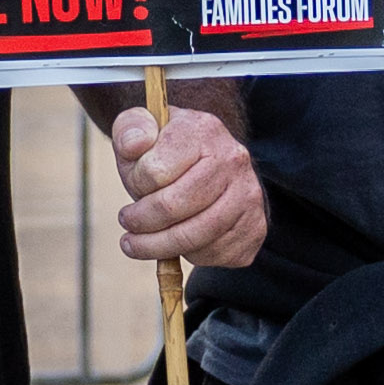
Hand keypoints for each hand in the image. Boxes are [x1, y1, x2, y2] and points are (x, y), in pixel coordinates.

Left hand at [111, 103, 261, 271]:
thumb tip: (135, 144)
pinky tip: (177, 244)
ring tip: (138, 243)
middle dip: (142, 222)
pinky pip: (217, 253)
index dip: (136, 185)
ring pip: (197, 236)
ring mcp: (249, 195)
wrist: (206, 165)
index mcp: (203, 130)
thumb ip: (130, 128)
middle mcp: (234, 160)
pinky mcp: (255, 226)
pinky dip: (190, 256)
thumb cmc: (165, 151)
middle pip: (175, 207)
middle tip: (128, 223)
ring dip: (159, 247)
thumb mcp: (140, 128)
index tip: (134, 186)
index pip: (155, 171)